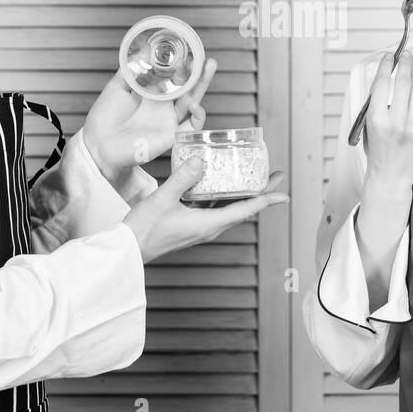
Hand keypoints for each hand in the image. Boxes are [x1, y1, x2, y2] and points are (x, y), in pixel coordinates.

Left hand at [83, 57, 216, 180]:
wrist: (99, 144)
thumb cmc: (104, 118)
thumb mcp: (117, 87)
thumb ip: (131, 69)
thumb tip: (143, 49)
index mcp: (152, 93)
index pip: (173, 77)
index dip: (183, 65)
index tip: (190, 52)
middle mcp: (164, 106)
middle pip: (188, 88)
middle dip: (200, 73)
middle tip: (209, 60)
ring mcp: (169, 120)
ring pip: (193, 101)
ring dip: (202, 86)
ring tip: (208, 69)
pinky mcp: (171, 135)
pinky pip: (191, 126)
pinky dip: (198, 115)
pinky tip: (195, 104)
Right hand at [123, 156, 288, 263]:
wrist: (128, 250)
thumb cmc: (144, 230)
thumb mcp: (163, 199)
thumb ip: (182, 178)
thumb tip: (201, 161)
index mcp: (209, 224)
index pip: (246, 210)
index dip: (266, 200)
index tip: (284, 194)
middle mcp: (210, 228)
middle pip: (243, 207)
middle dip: (260, 191)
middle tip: (274, 174)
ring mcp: (201, 228)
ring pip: (228, 208)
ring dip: (242, 193)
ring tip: (250, 175)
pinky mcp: (191, 226)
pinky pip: (213, 208)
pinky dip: (221, 195)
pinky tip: (216, 182)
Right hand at [361, 50, 412, 192]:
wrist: (391, 175)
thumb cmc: (376, 151)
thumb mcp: (368, 125)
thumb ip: (376, 102)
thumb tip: (385, 78)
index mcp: (378, 119)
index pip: (383, 83)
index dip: (387, 66)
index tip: (389, 57)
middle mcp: (397, 121)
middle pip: (404, 83)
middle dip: (405, 64)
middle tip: (405, 55)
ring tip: (411, 65)